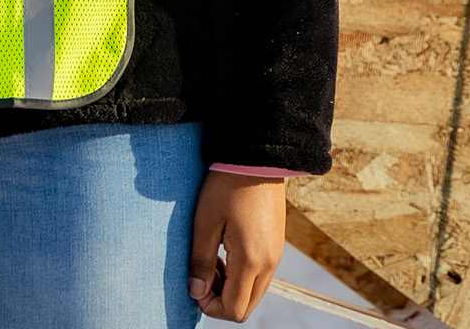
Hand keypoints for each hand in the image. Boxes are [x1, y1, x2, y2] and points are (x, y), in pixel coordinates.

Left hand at [189, 170, 285, 321]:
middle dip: (221, 299)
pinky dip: (242, 274)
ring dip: (231, 286)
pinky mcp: (275, 247)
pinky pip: (260, 276)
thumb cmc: (226, 186)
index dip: (211, 306)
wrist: (256, 159)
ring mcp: (275, 257)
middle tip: (202, 273)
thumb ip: (201, 260)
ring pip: (253, 292)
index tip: (194, 286)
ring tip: (212, 258)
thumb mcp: (205, 221)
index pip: (235, 310)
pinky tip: (225, 250)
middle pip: (246, 306)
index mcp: (252, 261)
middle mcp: (269, 265)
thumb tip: (196, 292)